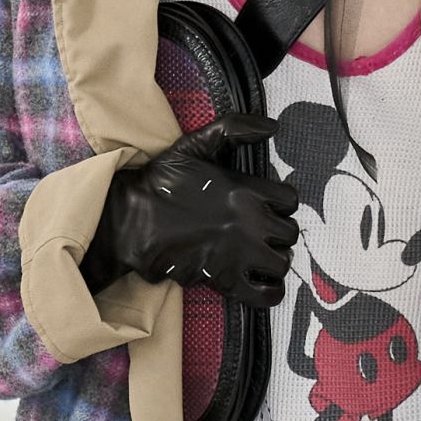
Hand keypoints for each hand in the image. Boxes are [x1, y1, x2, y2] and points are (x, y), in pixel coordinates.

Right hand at [89, 116, 298, 307]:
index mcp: (244, 190)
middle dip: (278, 235)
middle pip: (289, 233)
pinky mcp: (226, 280)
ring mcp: (239, 253)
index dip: (279, 204)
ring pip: (283, 262)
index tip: (265, 208)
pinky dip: (269, 292)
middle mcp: (249, 222)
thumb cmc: (158, 184)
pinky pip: (267, 294)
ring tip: (258, 259)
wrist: (131, 222)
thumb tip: (272, 125)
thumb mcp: (193, 146)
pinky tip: (260, 284)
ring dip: (274, 261)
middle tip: (260, 235)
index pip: (289, 200)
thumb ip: (234, 130)